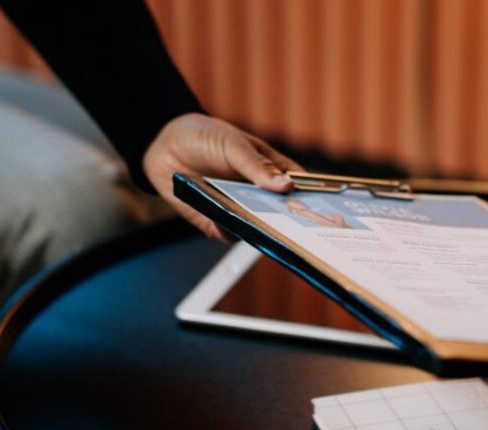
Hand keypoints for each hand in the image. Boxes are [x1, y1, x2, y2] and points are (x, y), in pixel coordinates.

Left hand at [144, 113, 302, 239]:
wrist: (162, 146)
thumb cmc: (203, 136)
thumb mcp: (233, 144)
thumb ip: (258, 166)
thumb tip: (287, 186)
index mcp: (272, 171)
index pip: (301, 188)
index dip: (314, 199)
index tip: (325, 209)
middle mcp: (259, 194)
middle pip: (284, 215)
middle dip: (292, 222)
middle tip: (300, 227)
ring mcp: (240, 210)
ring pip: (259, 229)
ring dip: (262, 229)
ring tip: (264, 226)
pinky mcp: (218, 223)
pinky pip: (230, 235)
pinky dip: (230, 231)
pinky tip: (228, 223)